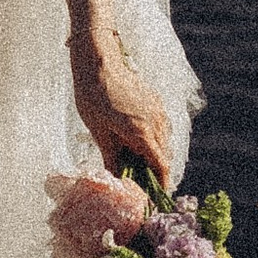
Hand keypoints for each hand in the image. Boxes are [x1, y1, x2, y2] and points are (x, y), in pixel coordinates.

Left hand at [74, 38, 171, 191]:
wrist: (98, 62)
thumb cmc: (93, 97)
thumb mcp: (99, 132)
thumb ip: (111, 158)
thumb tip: (116, 179)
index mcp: (143, 134)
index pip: (162, 166)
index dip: (161, 183)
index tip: (157, 195)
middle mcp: (157, 123)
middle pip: (165, 155)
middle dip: (156, 170)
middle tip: (141, 179)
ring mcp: (158, 110)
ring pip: (165, 140)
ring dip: (156, 152)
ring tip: (136, 159)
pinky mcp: (156, 101)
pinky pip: (161, 126)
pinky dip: (155, 137)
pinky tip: (137, 137)